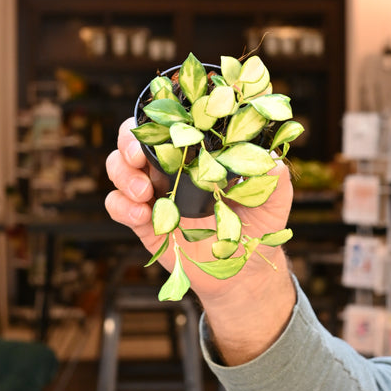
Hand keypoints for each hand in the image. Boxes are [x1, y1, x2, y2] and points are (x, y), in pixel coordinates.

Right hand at [105, 117, 296, 363]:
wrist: (242, 273)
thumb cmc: (259, 226)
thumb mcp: (273, 201)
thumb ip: (274, 178)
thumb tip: (272, 160)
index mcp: (197, 151)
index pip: (170, 122)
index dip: (159, 117)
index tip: (164, 126)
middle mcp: (170, 166)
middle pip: (133, 138)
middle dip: (128, 142)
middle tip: (138, 157)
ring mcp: (153, 191)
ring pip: (117, 167)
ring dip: (122, 173)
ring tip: (143, 192)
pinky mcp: (142, 220)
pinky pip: (115, 205)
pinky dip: (121, 206)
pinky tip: (141, 215)